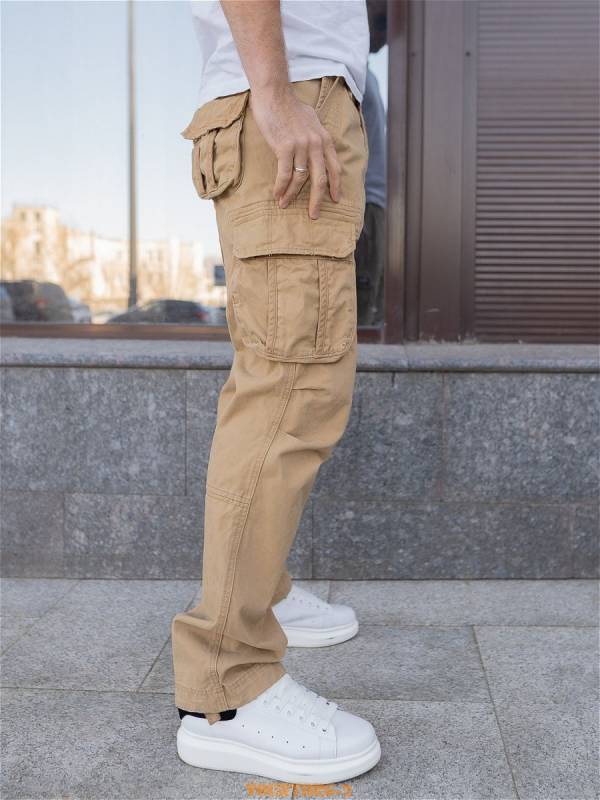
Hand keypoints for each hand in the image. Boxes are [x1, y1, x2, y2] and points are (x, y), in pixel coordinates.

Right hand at [249, 85, 340, 218]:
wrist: (274, 94)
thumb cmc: (289, 107)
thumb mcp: (311, 120)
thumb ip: (316, 136)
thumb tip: (316, 149)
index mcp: (324, 139)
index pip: (335, 167)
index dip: (336, 185)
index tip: (334, 199)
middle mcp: (316, 144)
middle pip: (320, 179)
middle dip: (317, 200)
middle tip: (314, 214)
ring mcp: (301, 146)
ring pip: (300, 180)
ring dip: (291, 195)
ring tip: (285, 204)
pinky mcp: (285, 147)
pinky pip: (285, 174)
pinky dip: (281, 187)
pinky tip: (277, 195)